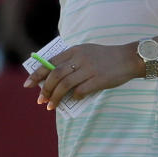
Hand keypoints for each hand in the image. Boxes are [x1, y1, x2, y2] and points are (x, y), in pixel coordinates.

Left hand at [25, 43, 139, 109]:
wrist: (129, 58)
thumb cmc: (106, 58)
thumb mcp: (86, 52)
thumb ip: (71, 61)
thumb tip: (55, 80)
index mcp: (74, 50)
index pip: (50, 62)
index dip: (37, 74)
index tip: (28, 85)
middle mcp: (80, 58)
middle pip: (55, 75)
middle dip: (44, 89)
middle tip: (40, 100)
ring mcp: (89, 69)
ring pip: (65, 85)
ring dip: (55, 97)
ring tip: (51, 106)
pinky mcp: (99, 80)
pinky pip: (81, 91)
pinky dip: (73, 97)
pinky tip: (71, 101)